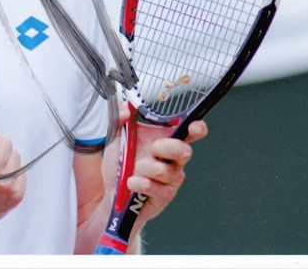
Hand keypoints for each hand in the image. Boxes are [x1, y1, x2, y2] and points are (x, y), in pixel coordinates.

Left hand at [102, 104, 207, 228]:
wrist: (110, 190)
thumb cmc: (119, 162)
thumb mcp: (114, 136)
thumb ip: (117, 117)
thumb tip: (126, 111)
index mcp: (165, 140)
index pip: (188, 132)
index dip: (197, 128)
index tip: (193, 126)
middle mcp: (172, 159)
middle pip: (184, 151)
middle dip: (165, 148)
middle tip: (151, 149)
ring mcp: (171, 178)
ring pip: (163, 170)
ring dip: (142, 168)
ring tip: (134, 169)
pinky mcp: (165, 195)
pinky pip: (152, 187)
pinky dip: (136, 183)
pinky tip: (131, 183)